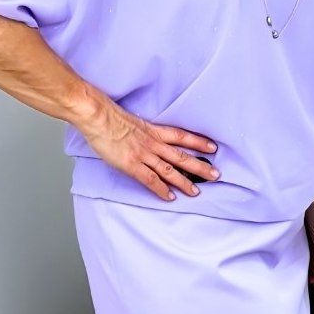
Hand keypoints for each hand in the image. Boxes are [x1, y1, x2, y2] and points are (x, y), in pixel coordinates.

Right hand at [76, 97, 220, 200]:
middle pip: (182, 156)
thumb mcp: (133, 121)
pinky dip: (162, 190)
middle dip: (200, 167)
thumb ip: (143, 131)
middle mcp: (153, 143)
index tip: (213, 148)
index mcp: (154, 130)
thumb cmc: (109, 116)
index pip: (182, 136)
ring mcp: (143, 155)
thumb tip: (145, 136)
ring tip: (196, 191)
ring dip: (185, 182)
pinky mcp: (132, 165)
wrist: (98, 117)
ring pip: (170, 171)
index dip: (199, 142)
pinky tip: (170, 197)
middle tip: (216, 175)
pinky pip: (151, 180)